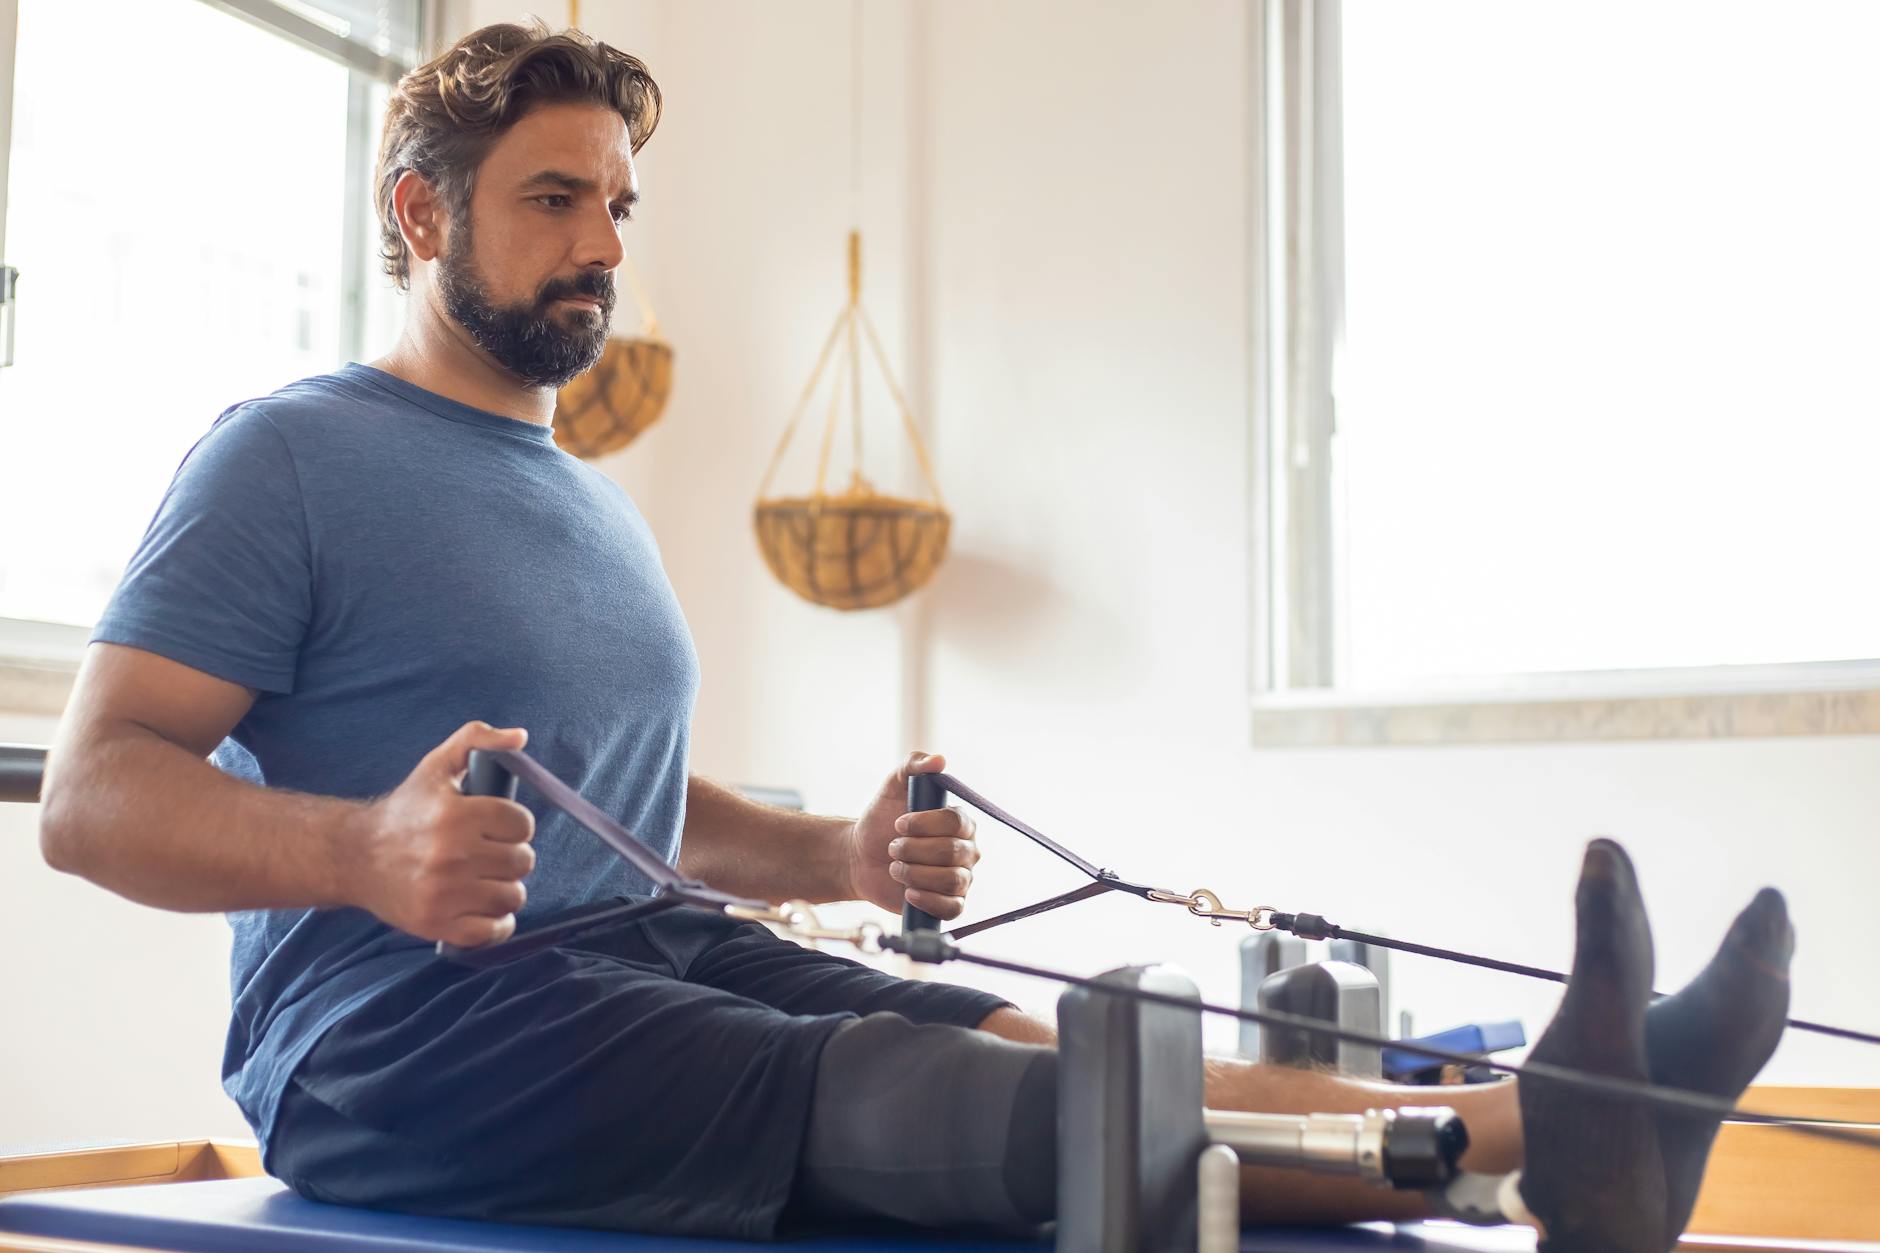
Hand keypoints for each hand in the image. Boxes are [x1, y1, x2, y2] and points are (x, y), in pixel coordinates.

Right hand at [345, 720, 536, 946]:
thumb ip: (476, 740)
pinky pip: (491, 932)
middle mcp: (450, 855)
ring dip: (505, 889)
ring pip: (512, 896)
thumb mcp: (436, 767)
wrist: (353, 857)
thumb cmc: (405, 810)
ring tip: (486, 879)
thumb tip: (519, 736)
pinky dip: (496, 924)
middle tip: (492, 854)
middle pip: (522, 861)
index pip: (522, 824)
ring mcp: (443, 894)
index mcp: (455, 814)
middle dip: (512, 856)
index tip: (500, 827)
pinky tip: (483, 908)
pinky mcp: (435, 925)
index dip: (515, 825)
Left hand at [843, 751, 980, 919]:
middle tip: (892, 847)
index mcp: (960, 822)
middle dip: (913, 850)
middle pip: (952, 853)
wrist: (860, 857)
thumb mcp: (892, 786)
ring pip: (950, 881)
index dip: (925, 825)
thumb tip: (939, 760)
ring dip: (914, 874)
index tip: (898, 824)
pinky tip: (908, 892)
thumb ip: (913, 765)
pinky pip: (952, 908)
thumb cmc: (880, 820)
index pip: (956, 823)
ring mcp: (960, 879)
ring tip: (895, 867)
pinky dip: (928, 900)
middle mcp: (967, 851)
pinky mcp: (949, 904)